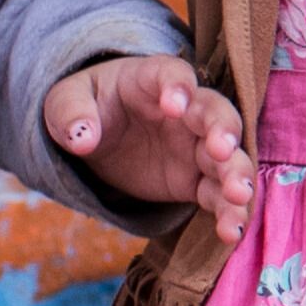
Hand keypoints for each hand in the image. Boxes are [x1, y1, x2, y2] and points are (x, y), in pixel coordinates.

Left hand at [43, 55, 254, 224]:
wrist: (99, 135)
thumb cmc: (89, 106)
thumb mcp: (66, 101)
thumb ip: (72, 113)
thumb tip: (81, 137)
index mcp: (152, 81)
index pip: (172, 75)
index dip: (177, 87)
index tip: (173, 105)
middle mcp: (186, 111)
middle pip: (215, 112)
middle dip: (223, 130)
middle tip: (222, 149)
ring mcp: (195, 147)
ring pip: (228, 156)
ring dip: (237, 174)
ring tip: (239, 195)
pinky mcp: (194, 181)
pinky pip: (218, 194)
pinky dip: (229, 211)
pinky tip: (231, 231)